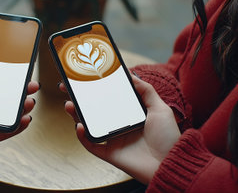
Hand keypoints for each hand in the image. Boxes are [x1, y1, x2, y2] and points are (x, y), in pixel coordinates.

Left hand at [0, 41, 39, 154]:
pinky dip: (21, 125)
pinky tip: (26, 118)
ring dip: (26, 107)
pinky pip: (11, 130)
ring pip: (15, 113)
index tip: (25, 70)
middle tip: (32, 85)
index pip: (3, 84)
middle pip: (13, 98)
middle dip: (26, 91)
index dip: (16, 78)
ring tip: (29, 101)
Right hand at [60, 76, 179, 183]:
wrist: (170, 162)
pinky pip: (91, 144)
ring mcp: (112, 139)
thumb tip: (131, 74)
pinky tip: (79, 126)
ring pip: (88, 125)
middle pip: (93, 110)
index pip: (107, 98)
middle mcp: (118, 125)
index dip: (95, 89)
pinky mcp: (109, 152)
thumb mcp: (160, 108)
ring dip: (75, 115)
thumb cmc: (168, 137)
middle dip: (79, 99)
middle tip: (67, 88)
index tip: (84, 77)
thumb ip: (146, 91)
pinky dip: (82, 136)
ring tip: (69, 104)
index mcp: (128, 114)